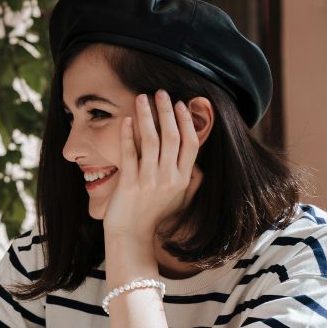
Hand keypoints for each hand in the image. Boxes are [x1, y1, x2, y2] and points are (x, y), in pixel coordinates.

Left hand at [103, 91, 200, 242]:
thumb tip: (200, 166)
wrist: (131, 236)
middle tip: (160, 92)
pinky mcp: (130, 184)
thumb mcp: (178, 199)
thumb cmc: (153, 215)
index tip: (180, 103)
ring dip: (147, 116)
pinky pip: (130, 154)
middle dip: (167, 111)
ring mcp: (149, 181)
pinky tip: (126, 120)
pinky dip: (128, 135)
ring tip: (142, 98)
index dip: (186, 121)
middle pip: (172, 137)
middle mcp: (169, 179)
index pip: (190, 144)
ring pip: (151, 141)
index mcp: (183, 179)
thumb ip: (190, 181)